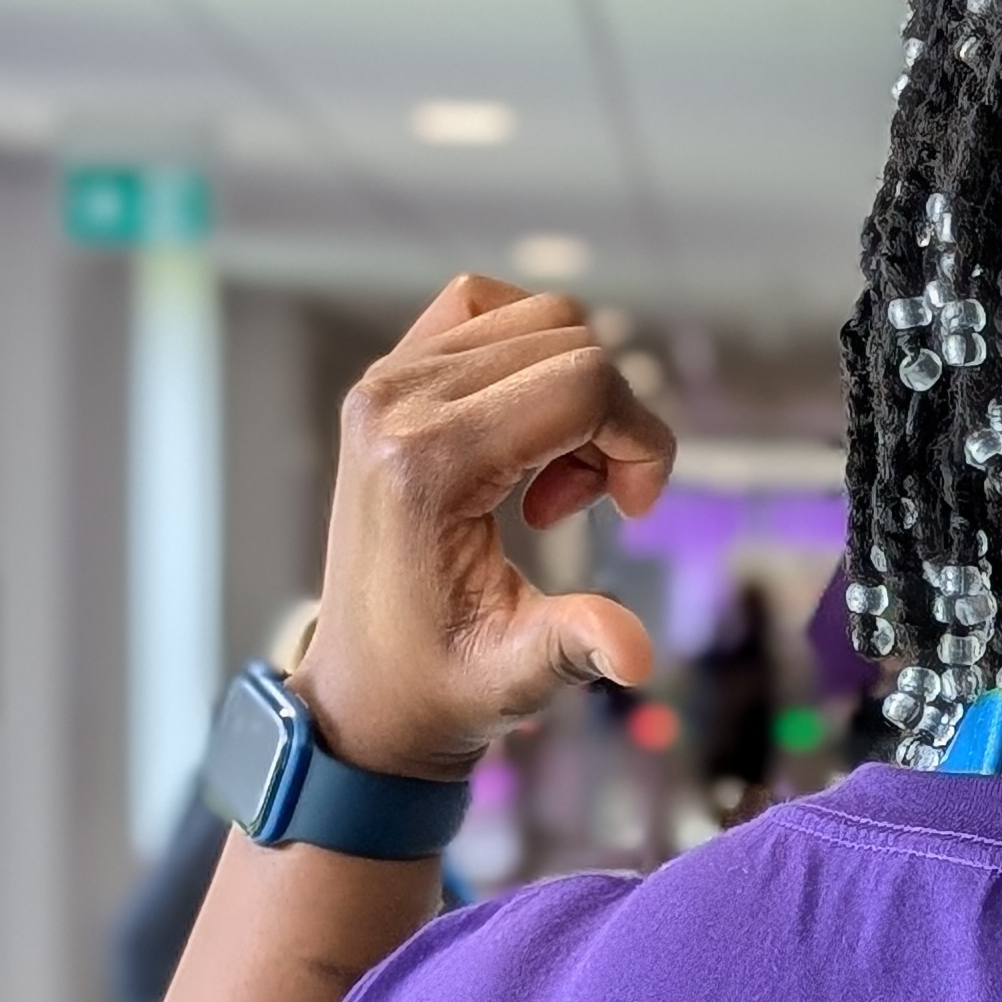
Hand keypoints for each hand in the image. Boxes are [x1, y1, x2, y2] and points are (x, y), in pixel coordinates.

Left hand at [293, 273, 673, 780]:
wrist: (362, 690)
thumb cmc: (436, 685)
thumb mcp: (514, 675)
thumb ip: (576, 647)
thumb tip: (635, 655)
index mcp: (426, 464)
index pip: (580, 382)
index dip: (639, 439)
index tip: (634, 511)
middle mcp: (397, 402)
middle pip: (569, 341)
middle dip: (613, 420)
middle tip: (591, 505)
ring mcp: (385, 381)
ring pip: (538, 321)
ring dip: (577, 392)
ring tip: (555, 480)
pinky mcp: (388, 379)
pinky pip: (486, 312)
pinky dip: (534, 358)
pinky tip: (530, 432)